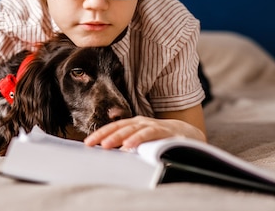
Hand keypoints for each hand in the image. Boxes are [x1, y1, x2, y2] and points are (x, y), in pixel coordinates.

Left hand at [83, 115, 205, 149]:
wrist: (187, 133)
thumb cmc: (160, 138)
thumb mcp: (142, 140)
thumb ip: (129, 144)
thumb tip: (111, 153)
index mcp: (133, 124)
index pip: (113, 127)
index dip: (100, 134)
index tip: (87, 143)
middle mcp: (140, 122)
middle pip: (119, 127)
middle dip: (104, 135)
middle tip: (92, 144)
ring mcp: (151, 125)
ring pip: (131, 129)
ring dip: (117, 137)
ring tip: (106, 145)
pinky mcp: (162, 130)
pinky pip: (148, 134)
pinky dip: (137, 139)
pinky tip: (129, 146)